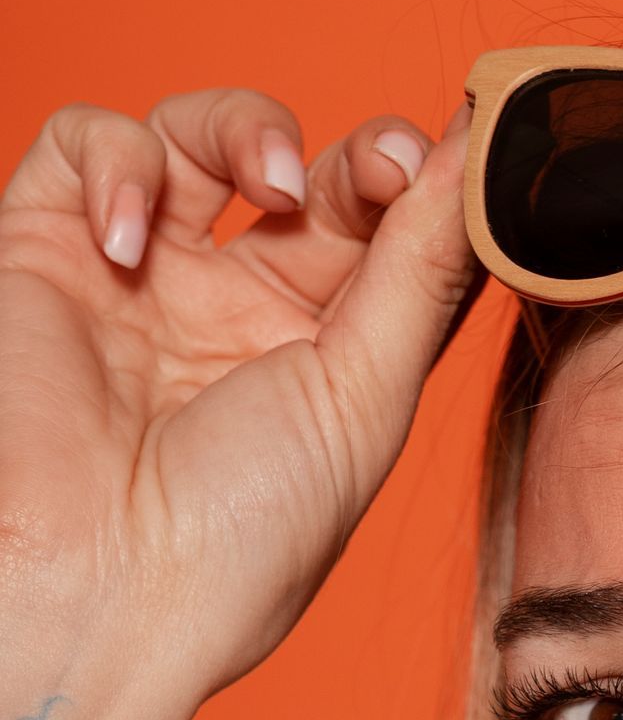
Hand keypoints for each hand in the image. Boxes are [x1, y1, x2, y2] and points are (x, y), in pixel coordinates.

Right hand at [0, 83, 474, 719]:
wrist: (100, 591)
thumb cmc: (240, 540)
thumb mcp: (364, 405)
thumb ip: (420, 278)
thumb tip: (477, 164)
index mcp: (323, 369)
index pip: (387, 243)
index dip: (421, 191)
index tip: (448, 171)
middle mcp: (235, 319)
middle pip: (308, 180)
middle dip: (352, 154)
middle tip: (373, 168)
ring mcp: (144, 281)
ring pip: (200, 137)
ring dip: (242, 128)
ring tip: (264, 186)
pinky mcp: (48, 249)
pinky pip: (85, 142)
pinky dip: (118, 160)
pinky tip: (134, 242)